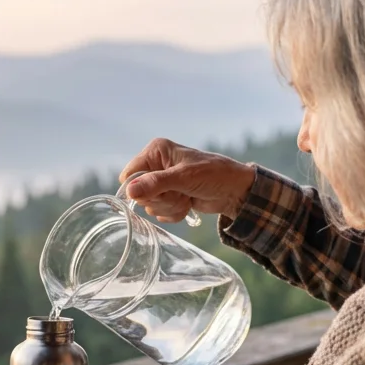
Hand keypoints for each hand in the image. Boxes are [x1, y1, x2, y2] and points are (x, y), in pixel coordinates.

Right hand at [120, 138, 256, 222]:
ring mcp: (162, 182)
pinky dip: (174, 212)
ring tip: (187, 197)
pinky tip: (187, 204)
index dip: (140, 189)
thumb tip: (129, 192)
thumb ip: (155, 183)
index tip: (159, 191)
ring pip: (150, 205)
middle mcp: (155, 165)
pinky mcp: (169, 196)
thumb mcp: (184, 178)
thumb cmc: (213, 175)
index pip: (129, 175)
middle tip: (180, 193)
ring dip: (170, 206)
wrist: (235, 190)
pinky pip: (160, 212)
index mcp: (156, 152)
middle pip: (139, 194)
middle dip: (161, 199)